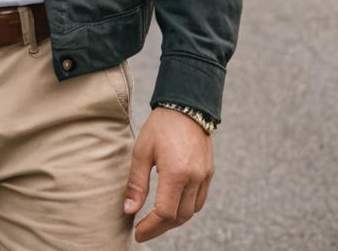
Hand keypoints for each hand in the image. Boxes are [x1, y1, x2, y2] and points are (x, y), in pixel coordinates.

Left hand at [123, 107, 213, 241]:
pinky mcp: (209, 172)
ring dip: (174, 220)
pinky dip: (186, 208)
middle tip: (144, 230)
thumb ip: (136, 183)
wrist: (186, 105)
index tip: (137, 232)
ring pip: (191, 212)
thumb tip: (129, 210)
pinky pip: (200, 200)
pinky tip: (173, 205)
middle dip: (160, 227)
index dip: (150, 227)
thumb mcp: (142, 151)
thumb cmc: (160, 126)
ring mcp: (204, 176)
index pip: (164, 213)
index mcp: (176, 173)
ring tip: (156, 220)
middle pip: (179, 217)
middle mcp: (194, 178)